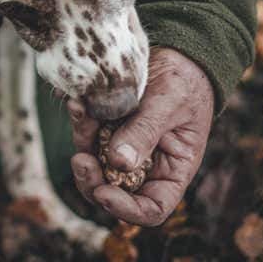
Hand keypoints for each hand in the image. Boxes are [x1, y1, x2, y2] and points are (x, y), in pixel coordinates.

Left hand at [68, 48, 213, 225]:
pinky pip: (87, 132)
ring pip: (93, 161)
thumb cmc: (185, 82)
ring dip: (82, 141)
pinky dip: (80, 120)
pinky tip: (77, 102)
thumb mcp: (169, 105)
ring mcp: (120, 147)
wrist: (175, 52)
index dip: (126, 210)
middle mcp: (143, 165)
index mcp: (170, 171)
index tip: (104, 193)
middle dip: (91, 180)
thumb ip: (145, 133)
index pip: (150, 208)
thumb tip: (118, 163)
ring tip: (79, 111)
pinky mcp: (104, 128)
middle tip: (80, 159)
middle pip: (111, 190)